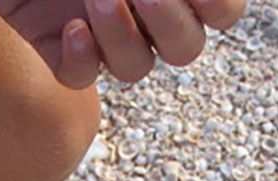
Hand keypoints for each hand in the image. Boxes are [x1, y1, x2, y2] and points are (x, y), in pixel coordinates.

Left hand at [0, 0, 246, 87]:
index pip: (223, 9)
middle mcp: (141, 5)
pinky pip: (80, 76)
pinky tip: (69, 29)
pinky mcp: (54, 42)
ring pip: (136, 66)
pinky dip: (81, 60)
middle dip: (173, 21)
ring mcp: (98, 26)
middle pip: (186, 46)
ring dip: (124, 37)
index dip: (220, 3)